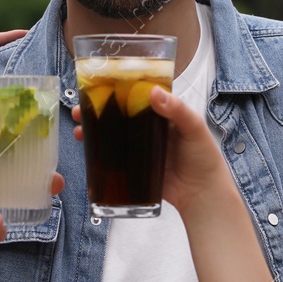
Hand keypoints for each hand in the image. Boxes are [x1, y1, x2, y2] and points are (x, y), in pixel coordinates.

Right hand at [70, 88, 231, 217]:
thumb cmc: (204, 158)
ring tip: (78, 130)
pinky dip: (99, 154)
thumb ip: (177, 110)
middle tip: (79, 110)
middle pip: (120, 115)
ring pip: (113, 135)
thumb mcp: (194, 128)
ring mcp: (140, 148)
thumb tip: (154, 92)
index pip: (137, 96)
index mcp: (163, 113)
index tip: (98, 86)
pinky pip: (114, 159)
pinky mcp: (135, 167)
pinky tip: (87, 151)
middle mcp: (149, 128)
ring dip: (94, 131)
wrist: (203, 195)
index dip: (117, 90)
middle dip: (98, 110)